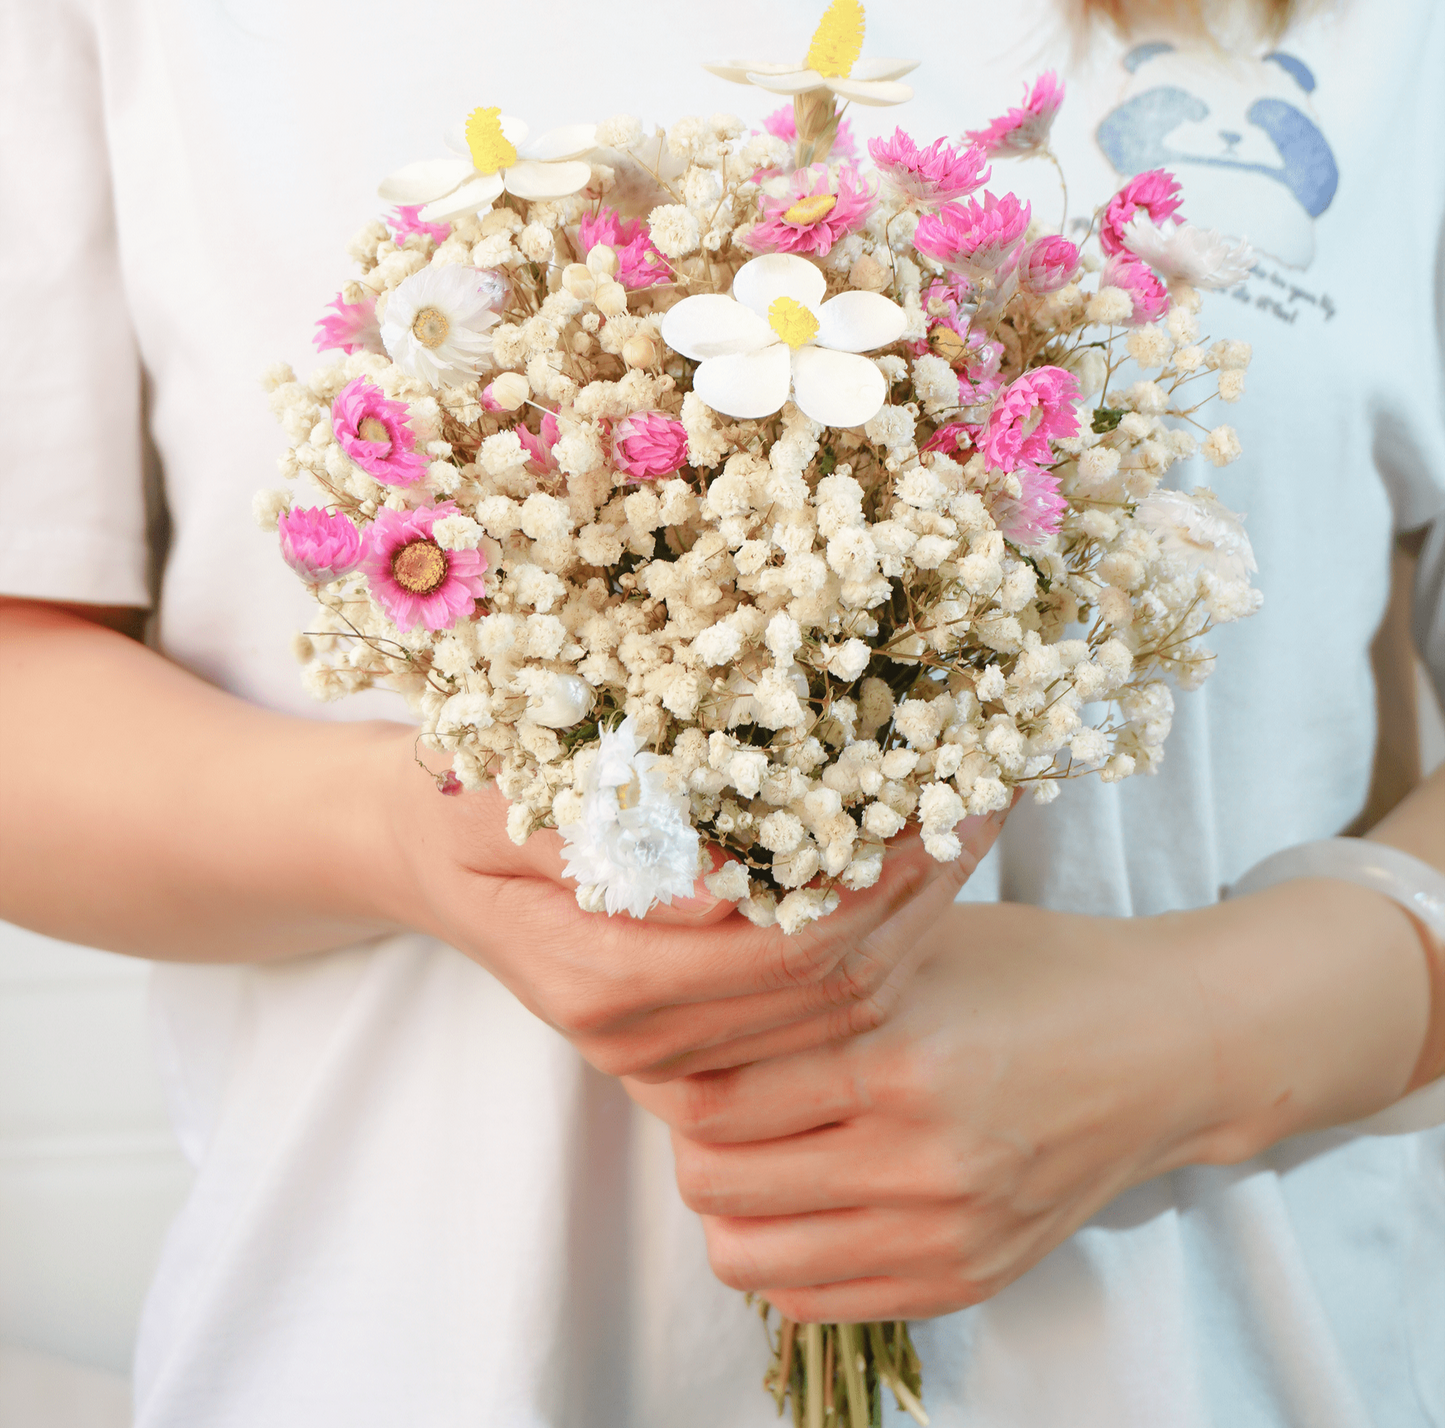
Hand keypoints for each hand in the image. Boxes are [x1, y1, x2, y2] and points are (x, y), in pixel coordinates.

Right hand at [373, 729, 1011, 1079]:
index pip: (781, 950)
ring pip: (838, 1005)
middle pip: (829, 986)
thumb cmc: (460, 811)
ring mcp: (672, 1048)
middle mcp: (646, 1037)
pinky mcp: (692, 1032)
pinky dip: (882, 938)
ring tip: (974, 818)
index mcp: (603, 981)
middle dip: (918, 893)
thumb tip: (718, 888)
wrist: (432, 861)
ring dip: (917, 916)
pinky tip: (919, 870)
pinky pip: (815, 1007)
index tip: (938, 795)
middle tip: (986, 797)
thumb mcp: (499, 807)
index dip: (871, 879)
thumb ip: (594, 844)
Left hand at [629, 882, 1431, 1317]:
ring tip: (760, 1147)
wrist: (1168, 1049)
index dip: (671, 1074)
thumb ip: (810, 982)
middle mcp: (921, 1161)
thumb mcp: (920, 946)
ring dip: (729, 1203)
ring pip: (747, 1259)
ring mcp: (946, 1236)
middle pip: (712, 1185)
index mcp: (901, 1057)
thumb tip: (687, 1015)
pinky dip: (784, 1251)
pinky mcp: (967, 1281)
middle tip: (713, 1094)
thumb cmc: (1038, 974)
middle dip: (690, 1138)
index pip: (709, 1103)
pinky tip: (811, 1192)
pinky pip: (812, 1302)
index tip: (676, 1046)